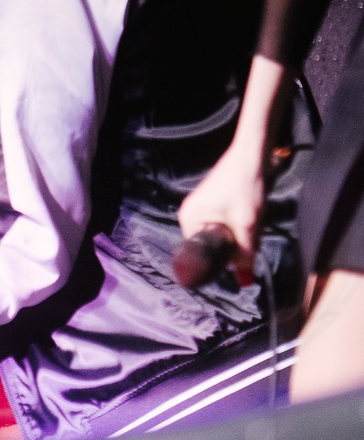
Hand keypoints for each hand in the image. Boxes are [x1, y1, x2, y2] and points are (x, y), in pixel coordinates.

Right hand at [177, 57, 291, 286]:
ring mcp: (198, 206)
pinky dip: (235, 226)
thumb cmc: (245, 189)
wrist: (252, 156)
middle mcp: (188, 214)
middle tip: (250, 235)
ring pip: (219, 234)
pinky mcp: (210, 201)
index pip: (202, 253)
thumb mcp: (248, 226)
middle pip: (211, 244)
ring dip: (236, 235)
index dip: (222, 259)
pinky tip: (248, 216)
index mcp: (188, 220)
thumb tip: (244, 283)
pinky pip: (221, 224)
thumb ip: (244, 256)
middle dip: (232, 246)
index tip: (242, 255)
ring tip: (250, 223)